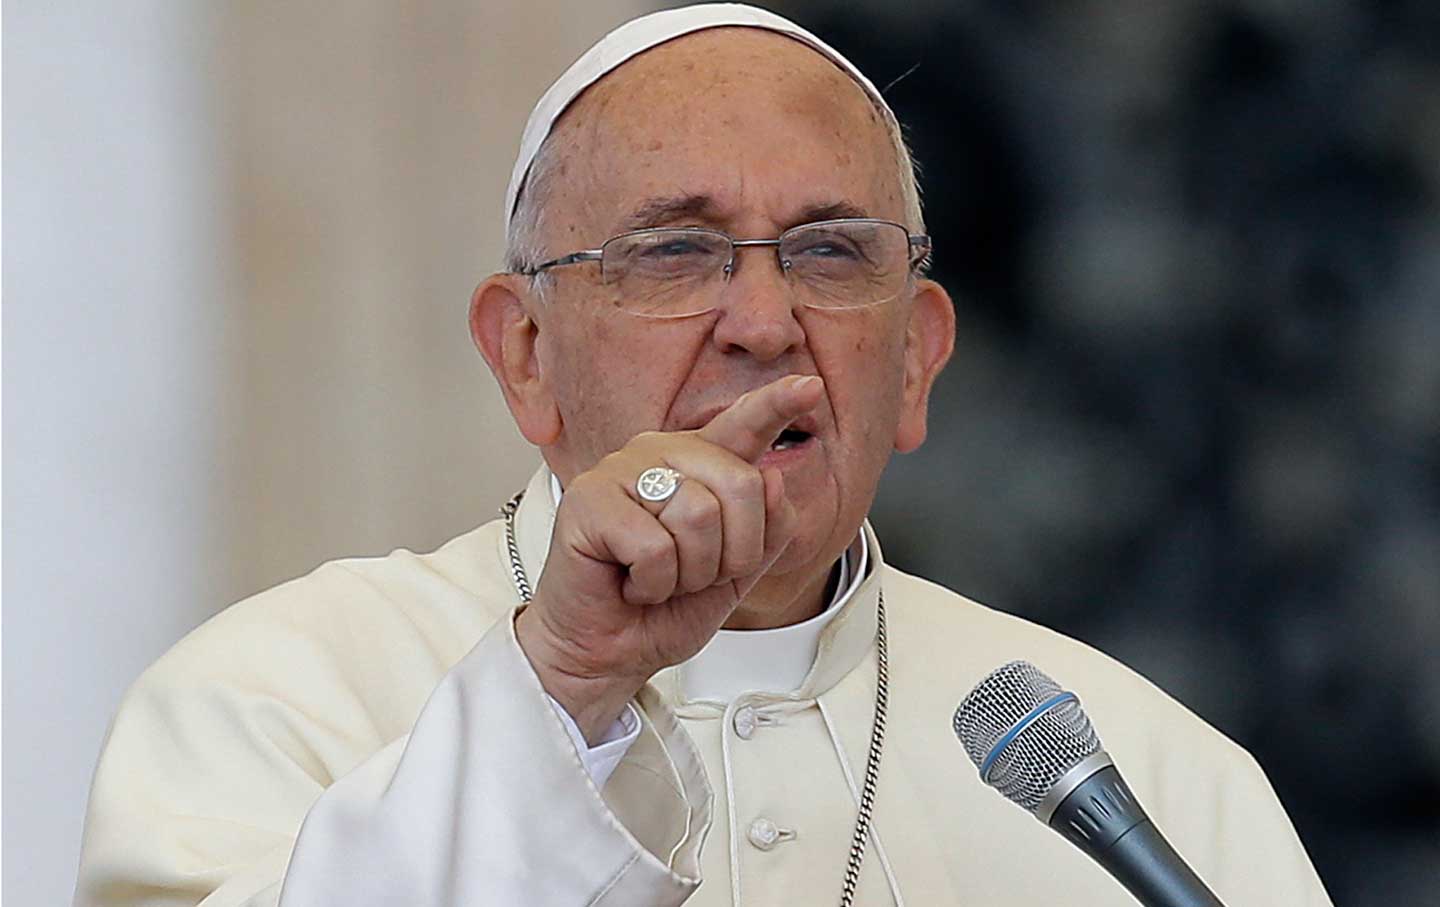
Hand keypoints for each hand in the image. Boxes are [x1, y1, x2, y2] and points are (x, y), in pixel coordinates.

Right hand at [515, 374, 824, 742]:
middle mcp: (659, 453)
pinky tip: (630, 584)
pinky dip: (653, 584)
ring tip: (657, 579)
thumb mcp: (737, 575)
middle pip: (740, 484)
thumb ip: (767, 530)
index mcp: (698, 464)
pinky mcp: (587, 500)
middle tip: (691, 577)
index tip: (810, 386)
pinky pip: (655, 545)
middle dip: (732, 553)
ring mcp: (619, 470)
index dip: (777, 404)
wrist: (607, 653)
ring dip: (689, 573)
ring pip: (698, 515)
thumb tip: (774, 478)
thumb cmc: (663, 610)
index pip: (744, 424)